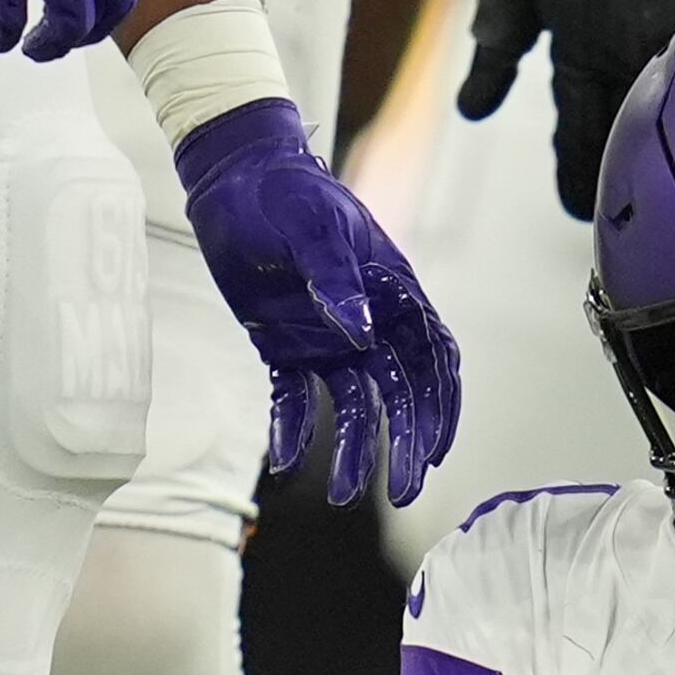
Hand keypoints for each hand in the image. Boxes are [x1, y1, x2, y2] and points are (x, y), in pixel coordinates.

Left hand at [174, 97, 462, 504]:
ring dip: (355, 451)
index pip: (434, 358)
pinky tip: (287, 462)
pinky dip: (295, 431)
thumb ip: (336, 276)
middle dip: (406, 445)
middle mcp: (369, 324)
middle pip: (401, 395)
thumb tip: (361, 331)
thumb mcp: (313, 225)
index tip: (436, 449)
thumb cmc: (284, 191)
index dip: (442, 406)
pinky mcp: (286, 350)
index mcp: (393, 291)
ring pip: (354, 407)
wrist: (232, 180)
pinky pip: (296, 400)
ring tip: (344, 495)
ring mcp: (329, 341)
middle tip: (402, 491)